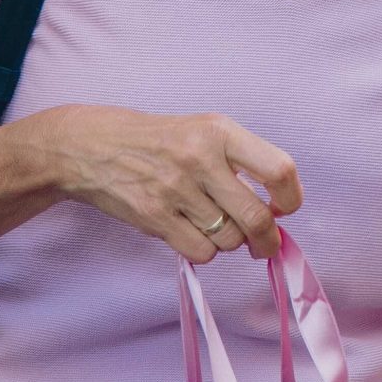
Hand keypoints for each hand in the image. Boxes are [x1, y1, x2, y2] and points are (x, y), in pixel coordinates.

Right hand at [22, 104, 300, 263]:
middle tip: (265, 243)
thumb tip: (279, 206)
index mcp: (219, 131)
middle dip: (267, 239)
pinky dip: (204, 249)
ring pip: (230, 239)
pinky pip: (201, 251)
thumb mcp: (202, 130)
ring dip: (229, 240)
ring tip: (211, 223)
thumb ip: (240, 161)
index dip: (290, 198)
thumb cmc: (156, 140)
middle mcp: (200, 158)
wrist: (90, 147)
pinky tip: (190, 231)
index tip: (284, 208)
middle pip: (257, 217)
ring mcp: (175, 189)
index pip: (279, 169)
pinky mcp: (154, 217)